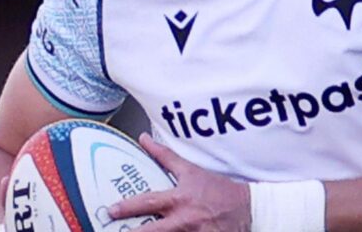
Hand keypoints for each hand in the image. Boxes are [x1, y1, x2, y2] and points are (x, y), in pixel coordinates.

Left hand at [108, 133, 250, 231]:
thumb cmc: (219, 188)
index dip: (128, 207)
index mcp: (180, 199)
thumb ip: (164, 155)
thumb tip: (144, 139)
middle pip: (152, 231)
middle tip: (116, 231)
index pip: (149, 202)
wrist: (250, 207)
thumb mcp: (191, 169)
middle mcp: (184, 220)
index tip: (112, 210)